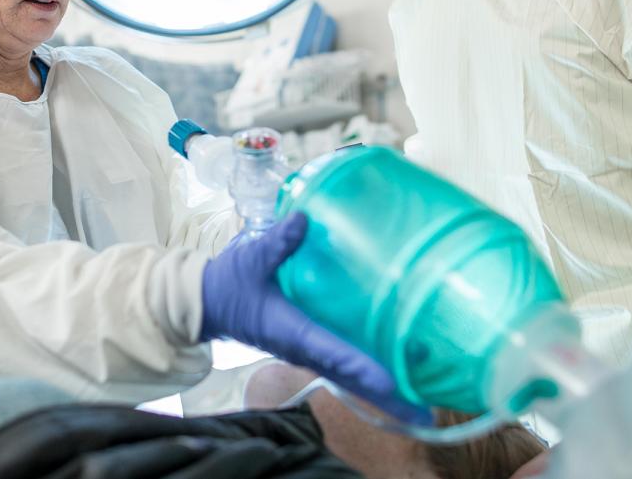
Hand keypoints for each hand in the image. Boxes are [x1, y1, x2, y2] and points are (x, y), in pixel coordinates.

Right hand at [200, 212, 431, 424]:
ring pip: (350, 378)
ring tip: (421, 402)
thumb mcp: (251, 259)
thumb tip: (304, 218)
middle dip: (387, 397)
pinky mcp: (309, 346)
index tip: (392, 382)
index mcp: (293, 332)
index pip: (333, 353)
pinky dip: (369, 374)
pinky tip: (393, 372)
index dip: (363, 368)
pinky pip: (343, 366)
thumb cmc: (228, 284)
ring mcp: (308, 351)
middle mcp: (305, 349)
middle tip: (426, 413)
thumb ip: (278, 242)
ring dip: (383, 392)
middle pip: (351, 380)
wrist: (206, 303)